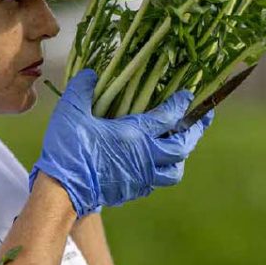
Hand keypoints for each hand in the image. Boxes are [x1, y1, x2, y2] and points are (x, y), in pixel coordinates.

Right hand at [32, 69, 212, 215]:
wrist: (63, 191)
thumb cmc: (69, 149)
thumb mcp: (70, 111)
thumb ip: (82, 88)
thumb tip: (92, 73)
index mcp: (135, 135)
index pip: (168, 117)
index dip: (180, 104)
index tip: (189, 95)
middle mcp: (145, 157)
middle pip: (182, 146)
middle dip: (195, 131)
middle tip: (202, 119)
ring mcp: (141, 177)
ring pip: (174, 170)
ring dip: (181, 156)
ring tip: (179, 146)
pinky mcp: (132, 191)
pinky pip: (156, 181)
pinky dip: (161, 170)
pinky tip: (151, 163)